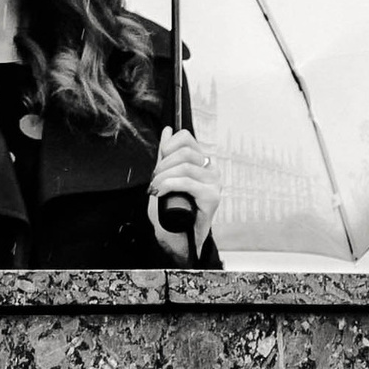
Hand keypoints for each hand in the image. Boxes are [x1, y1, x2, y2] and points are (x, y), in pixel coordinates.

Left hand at [149, 128, 221, 262]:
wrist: (178, 237)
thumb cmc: (172, 209)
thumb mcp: (165, 176)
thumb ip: (166, 154)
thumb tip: (167, 130)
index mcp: (201, 161)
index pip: (186, 138)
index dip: (168, 144)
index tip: (159, 160)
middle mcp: (211, 170)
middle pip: (185, 151)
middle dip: (163, 164)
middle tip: (154, 180)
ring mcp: (214, 183)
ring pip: (186, 167)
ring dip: (164, 176)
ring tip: (155, 188)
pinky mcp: (212, 197)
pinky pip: (188, 182)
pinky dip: (169, 184)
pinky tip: (160, 192)